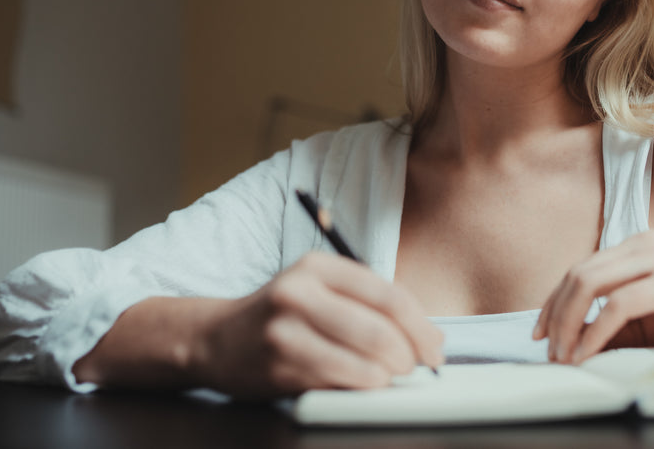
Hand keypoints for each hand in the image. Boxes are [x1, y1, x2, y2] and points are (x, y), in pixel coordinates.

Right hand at [195, 252, 444, 396]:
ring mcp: (286, 330)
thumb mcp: (321, 290)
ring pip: (363, 360)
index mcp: (319, 265)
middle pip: (380, 329)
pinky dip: (361, 387)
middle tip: (416, 368)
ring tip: (390, 377)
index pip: (388, 294)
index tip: (436, 348)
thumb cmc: (284, 315)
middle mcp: (300, 292)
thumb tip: (430, 337)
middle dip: (409, 356)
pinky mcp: (279, 365)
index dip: (421, 325)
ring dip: (388, 376)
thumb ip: (369, 304)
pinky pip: (338, 382)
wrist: (217, 339)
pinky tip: (363, 385)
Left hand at [532, 230, 653, 364]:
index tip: (540, 334)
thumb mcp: (650, 323)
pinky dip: (594, 333)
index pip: (580, 269)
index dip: (554, 301)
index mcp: (640, 245)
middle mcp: (647, 242)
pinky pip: (617, 306)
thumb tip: (565, 339)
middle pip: (578, 273)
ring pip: (589, 284)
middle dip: (555, 314)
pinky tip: (586, 355)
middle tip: (547, 350)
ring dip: (568, 324)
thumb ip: (612, 321)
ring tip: (562, 356)